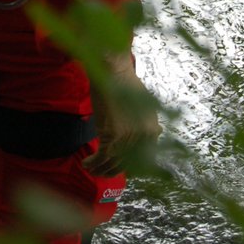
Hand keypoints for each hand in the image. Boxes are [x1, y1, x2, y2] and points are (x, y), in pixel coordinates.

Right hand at [82, 52, 160, 177]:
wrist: (113, 73)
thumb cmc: (126, 84)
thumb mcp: (145, 105)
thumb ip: (149, 122)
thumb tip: (157, 133)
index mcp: (152, 130)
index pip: (142, 159)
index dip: (129, 166)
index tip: (118, 167)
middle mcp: (143, 137)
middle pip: (126, 163)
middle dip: (112, 170)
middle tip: (102, 170)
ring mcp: (128, 137)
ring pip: (112, 163)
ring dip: (100, 169)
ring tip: (91, 168)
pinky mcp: (112, 135)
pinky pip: (101, 157)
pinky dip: (93, 163)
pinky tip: (86, 163)